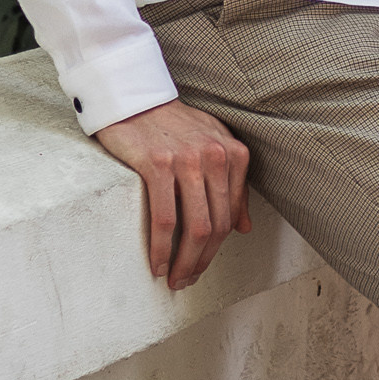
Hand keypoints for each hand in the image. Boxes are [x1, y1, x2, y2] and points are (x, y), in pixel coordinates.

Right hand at [96, 96, 252, 290]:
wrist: (134, 99)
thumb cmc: (172, 126)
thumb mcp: (212, 147)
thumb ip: (232, 183)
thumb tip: (244, 228)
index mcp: (233, 154)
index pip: (231, 214)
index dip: (219, 248)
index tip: (203, 265)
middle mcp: (216, 156)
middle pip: (216, 225)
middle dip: (203, 261)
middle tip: (187, 280)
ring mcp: (188, 160)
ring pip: (195, 227)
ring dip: (185, 262)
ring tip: (174, 279)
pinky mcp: (158, 164)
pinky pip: (165, 219)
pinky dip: (162, 248)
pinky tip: (157, 263)